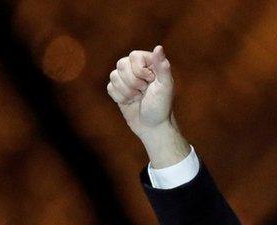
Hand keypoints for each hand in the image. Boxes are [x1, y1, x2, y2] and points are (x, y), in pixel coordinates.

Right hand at [106, 46, 189, 166]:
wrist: (152, 126)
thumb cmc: (161, 106)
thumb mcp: (165, 86)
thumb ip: (162, 67)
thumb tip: (159, 47)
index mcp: (148, 63)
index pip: (134, 56)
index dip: (140, 70)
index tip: (150, 81)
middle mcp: (135, 68)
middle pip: (121, 64)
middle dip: (133, 82)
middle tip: (144, 91)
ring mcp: (124, 78)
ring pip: (113, 76)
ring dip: (128, 92)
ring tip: (139, 98)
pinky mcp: (117, 89)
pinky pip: (110, 88)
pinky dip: (121, 98)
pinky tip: (130, 102)